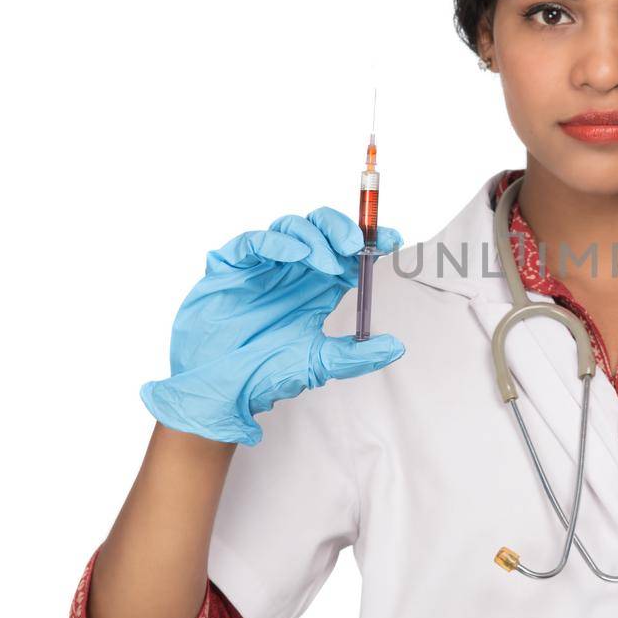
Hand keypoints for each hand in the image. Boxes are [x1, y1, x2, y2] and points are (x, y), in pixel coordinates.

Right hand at [139, 208, 405, 445]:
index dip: (370, 241)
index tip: (393, 240)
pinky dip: (277, 243)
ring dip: (315, 238)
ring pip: (292, 227)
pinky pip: (253, 242)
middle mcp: (293, 271)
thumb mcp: (318, 365)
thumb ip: (356, 355)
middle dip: (343, 230)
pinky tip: (294, 254)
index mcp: (317, 288)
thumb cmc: (264, 375)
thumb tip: (397, 347)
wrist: (219, 390)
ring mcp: (262, 266)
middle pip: (323, 230)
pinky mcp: (231, 267)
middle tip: (357, 245)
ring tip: (329, 263)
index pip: (349, 253)